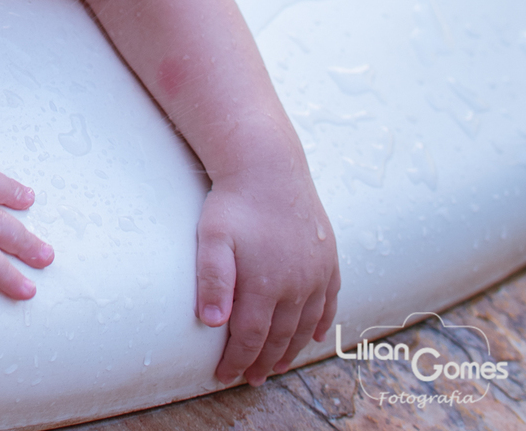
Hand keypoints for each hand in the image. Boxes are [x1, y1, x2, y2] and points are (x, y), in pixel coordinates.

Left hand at [195, 163, 339, 384]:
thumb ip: (213, 280)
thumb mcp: (212, 237)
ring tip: (276, 366)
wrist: (268, 164)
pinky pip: (329, 301)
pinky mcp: (328, 259)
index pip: (251, 337)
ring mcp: (317, 273)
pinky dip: (321, 322)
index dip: (237, 359)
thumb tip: (213, 323)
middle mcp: (297, 285)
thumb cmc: (234, 201)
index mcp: (267, 285)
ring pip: (305, 325)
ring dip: (291, 349)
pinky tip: (314, 334)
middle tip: (250, 378)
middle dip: (263, 361)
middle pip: (279, 337)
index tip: (224, 375)